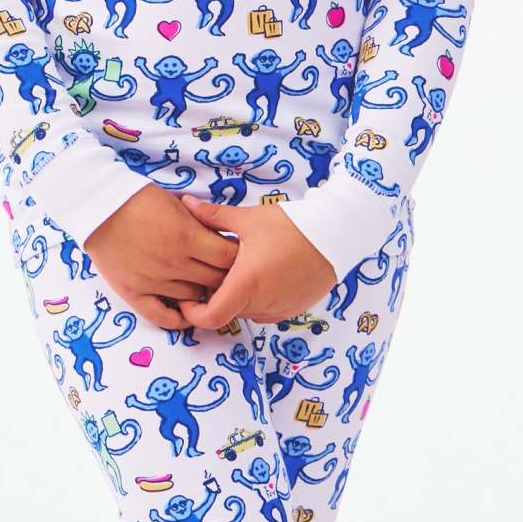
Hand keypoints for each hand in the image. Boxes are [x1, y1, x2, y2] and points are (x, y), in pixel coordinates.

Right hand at [84, 183, 239, 330]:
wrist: (98, 206)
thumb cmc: (138, 199)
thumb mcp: (177, 204)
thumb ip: (201, 223)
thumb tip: (223, 238)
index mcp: (187, 237)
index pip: (229, 257)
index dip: (237, 256)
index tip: (236, 253)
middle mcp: (174, 262)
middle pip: (216, 280)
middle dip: (226, 275)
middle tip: (225, 271)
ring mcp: (154, 280)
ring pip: (194, 298)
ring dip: (203, 292)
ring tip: (205, 284)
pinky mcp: (134, 292)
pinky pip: (162, 317)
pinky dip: (179, 320)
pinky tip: (188, 313)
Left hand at [176, 194, 335, 326]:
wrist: (335, 235)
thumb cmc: (292, 226)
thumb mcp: (249, 219)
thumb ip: (213, 216)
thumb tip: (186, 203)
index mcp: (247, 284)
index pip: (210, 318)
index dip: (193, 313)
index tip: (188, 298)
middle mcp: (263, 303)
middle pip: (227, 311)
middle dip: (216, 296)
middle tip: (216, 270)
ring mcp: (280, 309)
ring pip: (246, 311)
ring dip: (238, 297)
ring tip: (243, 268)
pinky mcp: (293, 309)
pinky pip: (265, 310)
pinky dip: (257, 298)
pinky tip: (263, 273)